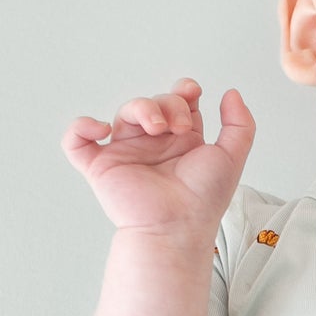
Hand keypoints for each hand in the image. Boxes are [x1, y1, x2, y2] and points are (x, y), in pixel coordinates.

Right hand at [61, 78, 254, 240]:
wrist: (177, 225)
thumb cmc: (204, 199)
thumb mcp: (232, 157)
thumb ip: (240, 124)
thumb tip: (230, 93)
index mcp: (183, 142)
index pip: (179, 103)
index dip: (183, 90)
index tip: (192, 93)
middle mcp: (154, 146)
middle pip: (154, 103)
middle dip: (168, 103)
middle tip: (179, 126)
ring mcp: (127, 154)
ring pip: (124, 113)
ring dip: (140, 107)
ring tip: (157, 127)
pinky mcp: (101, 167)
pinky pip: (76, 142)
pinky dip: (80, 128)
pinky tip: (101, 128)